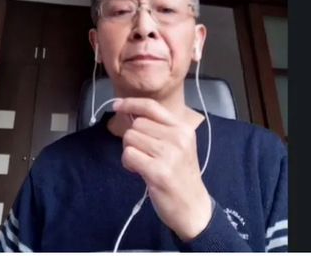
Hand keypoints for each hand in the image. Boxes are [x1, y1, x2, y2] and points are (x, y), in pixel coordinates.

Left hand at [113, 98, 212, 240]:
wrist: (193, 207)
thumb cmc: (181, 175)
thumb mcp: (178, 145)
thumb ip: (159, 129)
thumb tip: (131, 113)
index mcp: (183, 128)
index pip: (151, 106)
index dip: (131, 103)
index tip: (117, 105)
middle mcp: (178, 137)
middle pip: (137, 124)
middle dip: (132, 137)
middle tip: (142, 154)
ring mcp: (168, 154)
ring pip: (130, 138)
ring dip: (129, 151)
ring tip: (141, 163)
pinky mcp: (157, 171)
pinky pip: (128, 155)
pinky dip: (127, 162)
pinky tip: (138, 171)